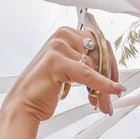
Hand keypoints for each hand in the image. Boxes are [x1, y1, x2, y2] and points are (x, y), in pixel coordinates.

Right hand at [3, 27, 123, 122]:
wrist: (24, 104)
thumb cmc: (45, 88)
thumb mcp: (71, 71)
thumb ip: (90, 66)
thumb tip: (115, 76)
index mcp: (67, 34)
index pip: (101, 43)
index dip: (111, 65)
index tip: (114, 81)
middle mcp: (63, 36)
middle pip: (101, 53)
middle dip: (109, 77)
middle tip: (109, 99)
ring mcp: (58, 47)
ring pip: (96, 66)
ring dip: (103, 88)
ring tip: (99, 103)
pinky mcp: (57, 62)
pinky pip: (89, 73)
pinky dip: (103, 84)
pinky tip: (113, 90)